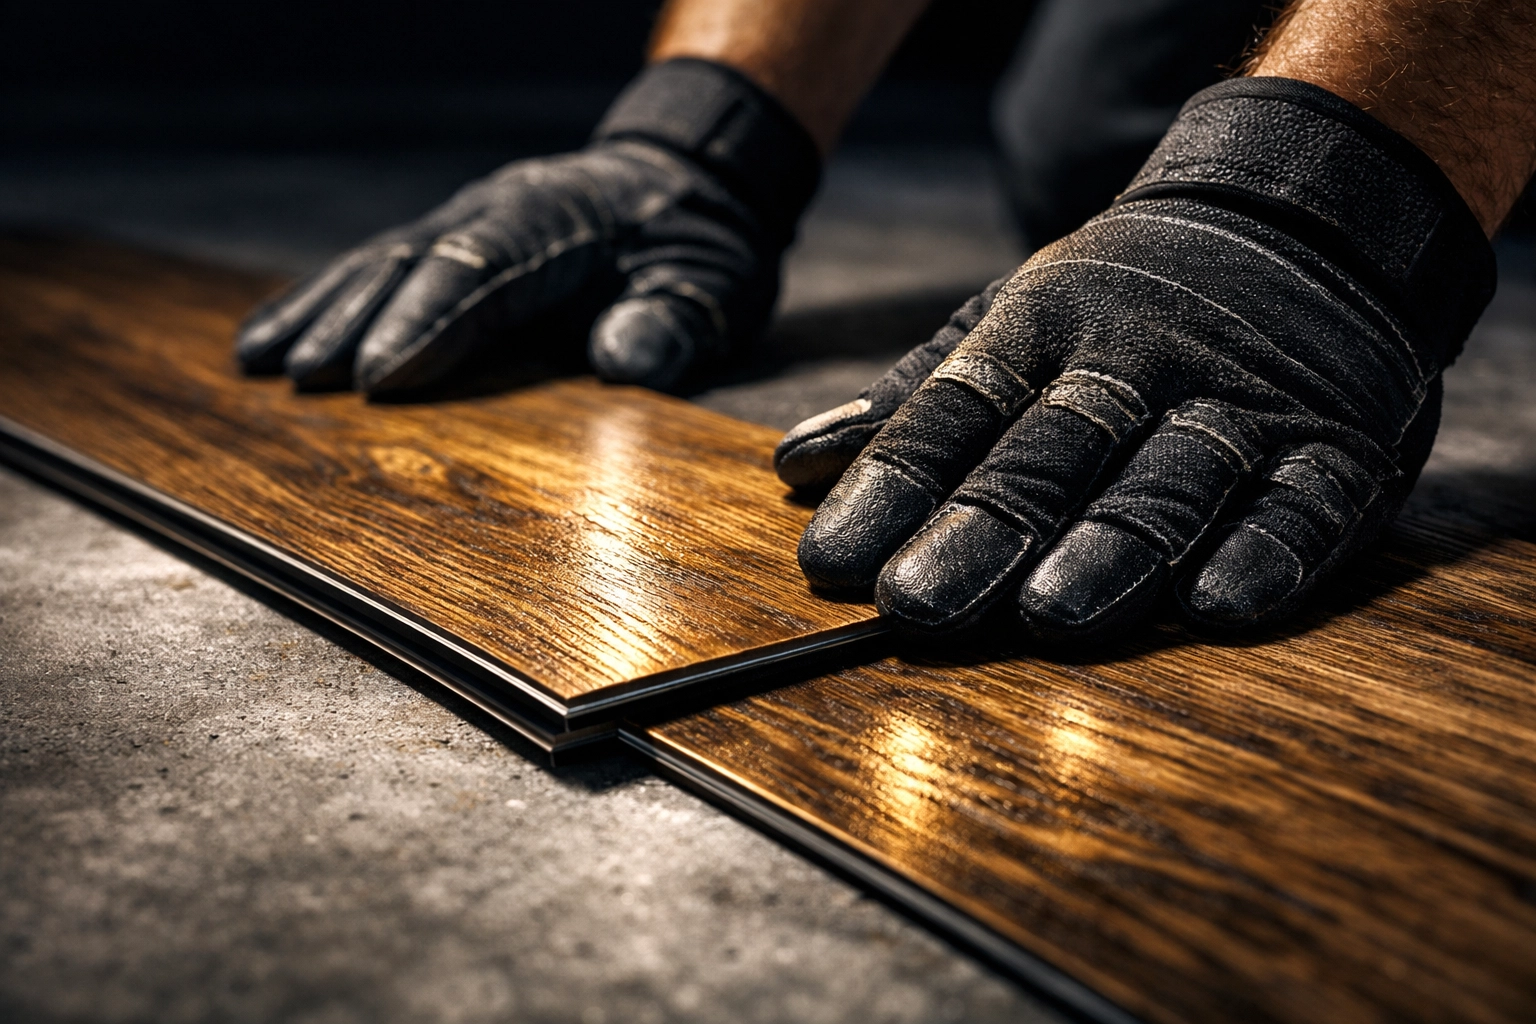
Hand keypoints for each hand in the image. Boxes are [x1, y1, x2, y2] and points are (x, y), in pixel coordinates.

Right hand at [236, 60, 819, 394]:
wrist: (685, 181)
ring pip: (380, 259)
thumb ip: (673, 322)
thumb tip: (626, 361)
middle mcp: (498, 207)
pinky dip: (325, 300)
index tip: (379, 376)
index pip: (483, 265)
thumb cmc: (696, 240)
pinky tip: (275, 336)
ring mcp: (468, 218)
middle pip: (413, 260)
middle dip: (353, 320)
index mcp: (559, 218)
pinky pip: (381, 265)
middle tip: (300, 379)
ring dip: (319, 310)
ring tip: (258, 362)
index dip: (429, 320)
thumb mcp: (711, 283)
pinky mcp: (454, 237)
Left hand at [781, 79, 1494, 641]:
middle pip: (1050, 453)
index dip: (892, 486)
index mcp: (1044, 331)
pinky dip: (1267, 549)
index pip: (954, 414)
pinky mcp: (1335, 441)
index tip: (830, 561)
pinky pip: (1305, 499)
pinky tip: (1220, 604)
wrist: (1302, 210)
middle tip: (917, 605)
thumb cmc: (1126, 297)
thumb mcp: (1013, 317)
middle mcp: (1136, 362)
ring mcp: (1240, 400)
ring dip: (1111, 545)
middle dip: (982, 530)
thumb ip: (914, 398)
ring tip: (1051, 613)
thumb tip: (797, 464)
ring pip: (1171, 477)